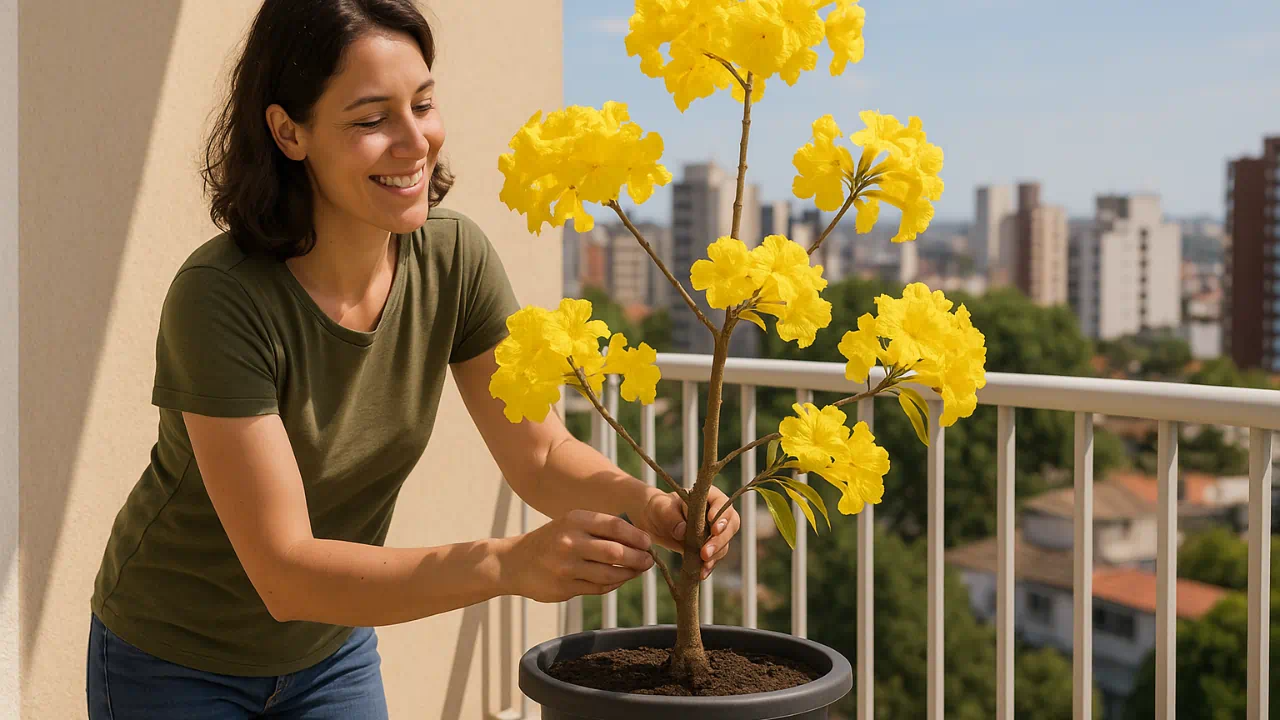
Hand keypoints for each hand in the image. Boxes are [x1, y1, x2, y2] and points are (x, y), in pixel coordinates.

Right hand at [499, 509, 654, 602]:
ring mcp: (566, 566)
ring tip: (637, 571)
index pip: (615, 526)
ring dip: (629, 574)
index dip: (637, 536)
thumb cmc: (551, 541)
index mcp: (575, 520)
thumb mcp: (571, 524)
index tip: (648, 543)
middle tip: (649, 560)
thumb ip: (600, 529)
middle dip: (638, 557)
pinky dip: (613, 584)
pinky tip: (618, 579)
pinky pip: (599, 588)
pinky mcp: (564, 587)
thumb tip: (639, 539)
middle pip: (616, 551)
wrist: (514, 562)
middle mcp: (570, 541)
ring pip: (610, 573)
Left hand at [633, 486, 740, 579]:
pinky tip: (702, 573)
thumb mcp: (661, 508)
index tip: (712, 526)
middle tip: (705, 552)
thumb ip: (671, 517)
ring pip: (724, 543)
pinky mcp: (710, 546)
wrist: (655, 522)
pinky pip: (715, 556)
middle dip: (719, 540)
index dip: (721, 514)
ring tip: (703, 565)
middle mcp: (716, 513)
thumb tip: (682, 531)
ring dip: (716, 555)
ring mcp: (715, 531)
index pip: (722, 502)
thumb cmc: (660, 508)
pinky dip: (710, 565)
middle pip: (730, 525)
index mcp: (708, 497)